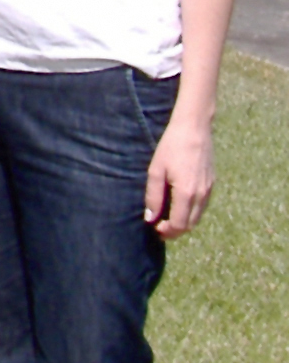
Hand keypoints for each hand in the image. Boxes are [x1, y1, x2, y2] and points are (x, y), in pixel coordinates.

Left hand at [145, 119, 214, 238]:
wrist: (194, 129)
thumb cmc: (171, 148)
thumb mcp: (156, 171)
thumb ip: (153, 196)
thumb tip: (150, 218)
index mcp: (187, 194)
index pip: (180, 225)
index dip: (167, 232)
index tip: (155, 229)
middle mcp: (201, 195)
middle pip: (191, 224)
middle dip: (175, 230)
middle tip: (159, 227)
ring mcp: (209, 190)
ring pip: (198, 216)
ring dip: (184, 222)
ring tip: (167, 217)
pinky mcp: (212, 183)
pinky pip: (203, 206)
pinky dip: (192, 212)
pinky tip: (179, 205)